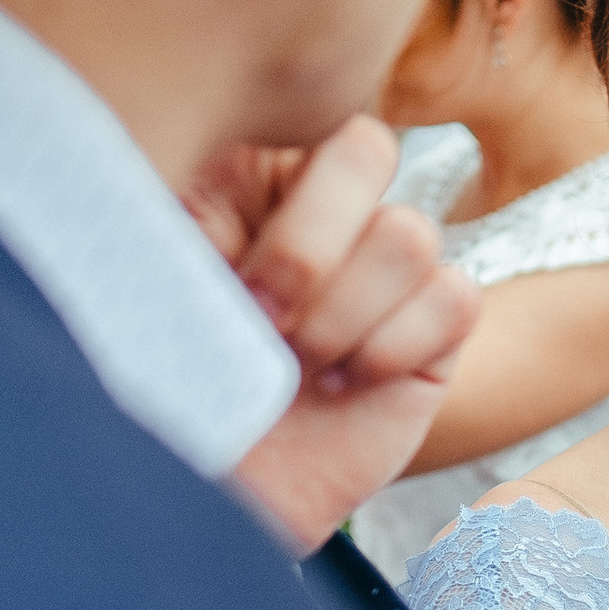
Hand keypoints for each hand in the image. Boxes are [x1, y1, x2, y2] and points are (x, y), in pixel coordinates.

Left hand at [186, 116, 479, 552]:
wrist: (204, 496)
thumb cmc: (163, 389)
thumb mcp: (152, 281)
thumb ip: (184, 202)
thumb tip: (197, 129)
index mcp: (249, 174)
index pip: (301, 114)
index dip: (274, 200)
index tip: (225, 278)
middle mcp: (326, 209)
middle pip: (371, 152)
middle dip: (311, 251)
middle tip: (264, 324)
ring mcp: (387, 270)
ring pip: (413, 235)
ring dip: (345, 315)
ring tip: (298, 366)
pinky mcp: (436, 331)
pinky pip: (456, 297)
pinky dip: (396, 347)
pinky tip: (345, 386)